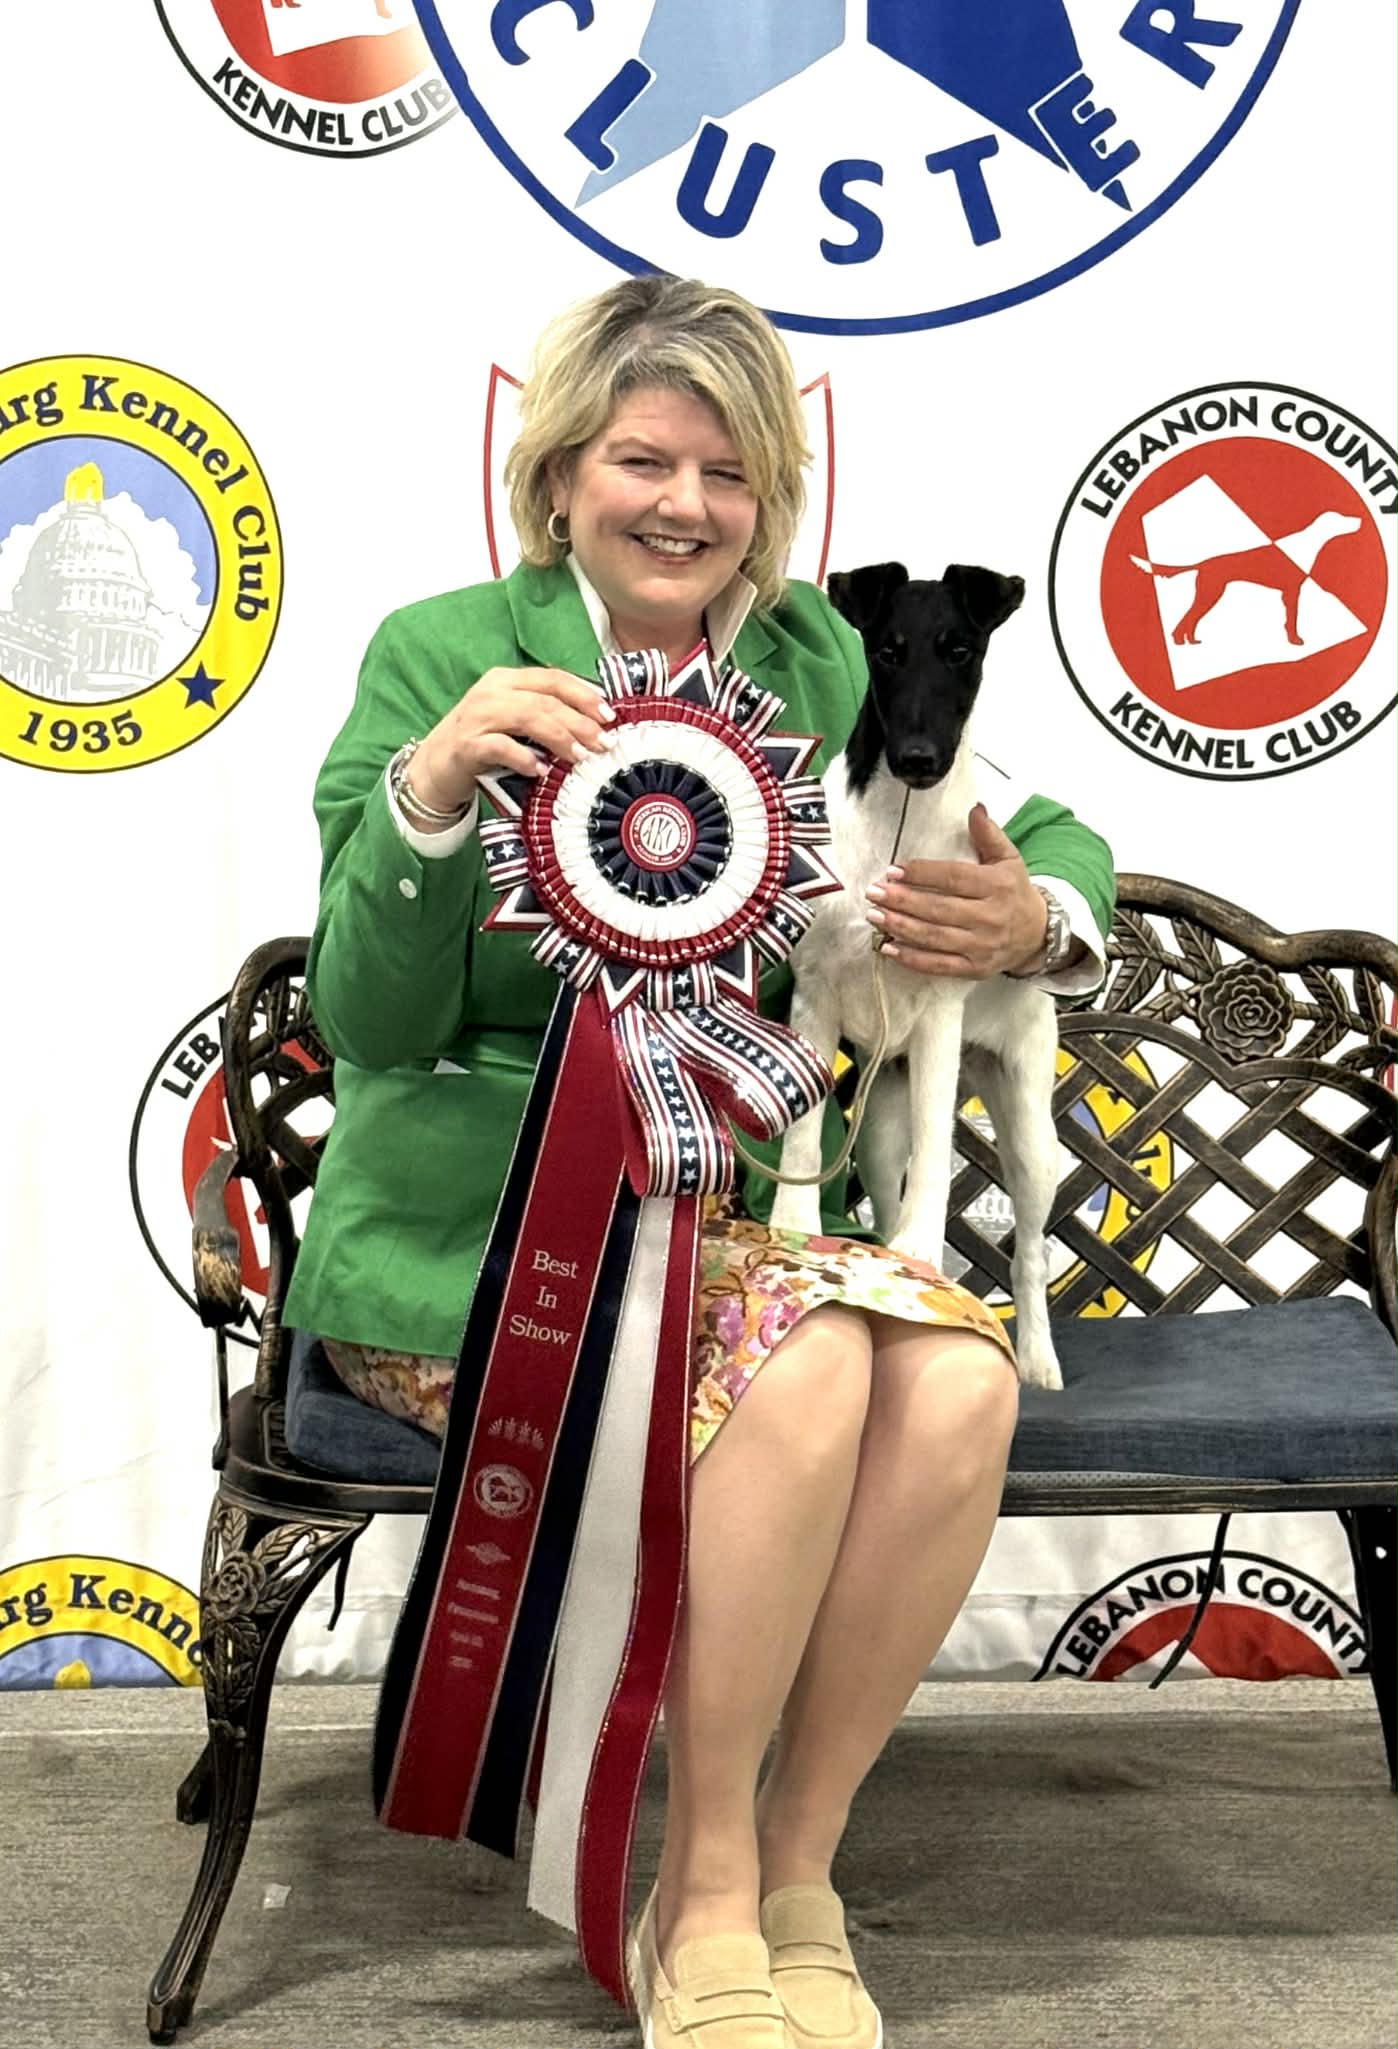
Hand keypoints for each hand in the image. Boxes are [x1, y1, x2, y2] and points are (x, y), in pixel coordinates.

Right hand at [408, 666, 616, 811]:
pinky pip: (500, 746)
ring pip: (527, 717)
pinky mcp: (466, 744)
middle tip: (603, 743)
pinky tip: (541, 770)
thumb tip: (593, 726)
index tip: (609, 715)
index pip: (553, 678)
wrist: (433, 769)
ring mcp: (477, 717)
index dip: (584, 695)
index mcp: (507, 681)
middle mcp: (491, 692)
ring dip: (559, 737)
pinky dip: (524, 757)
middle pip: (545, 699)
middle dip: (580, 721)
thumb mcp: (512, 723)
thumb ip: (543, 717)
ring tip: (580, 757)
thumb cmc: (481, 746)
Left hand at [865, 803, 1048, 977]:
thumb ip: (989, 834)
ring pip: (934, 937)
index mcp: (997, 886)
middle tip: (873, 893)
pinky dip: (912, 959)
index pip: (954, 878)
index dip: (922, 874)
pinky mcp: (975, 968)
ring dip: (900, 927)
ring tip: (874, 916)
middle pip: (939, 909)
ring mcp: (982, 946)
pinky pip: (939, 965)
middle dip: (902, 901)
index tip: (893, 871)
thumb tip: (975, 808)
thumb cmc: (1015, 892)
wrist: (1038, 934)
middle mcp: (990, 917)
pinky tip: (888, 948)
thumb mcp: (1009, 859)